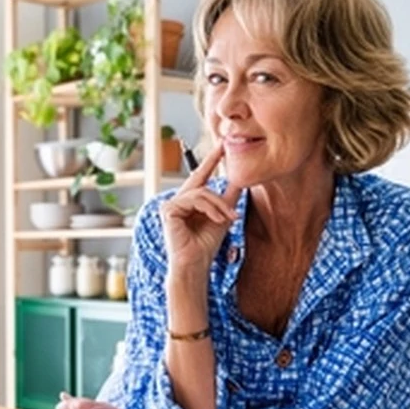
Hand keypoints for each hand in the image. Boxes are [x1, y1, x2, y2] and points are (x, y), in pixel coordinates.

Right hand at [160, 144, 242, 273]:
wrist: (197, 264)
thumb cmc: (207, 244)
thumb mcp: (223, 215)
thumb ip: (229, 197)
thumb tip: (241, 179)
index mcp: (189, 202)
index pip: (201, 177)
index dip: (211, 160)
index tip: (222, 144)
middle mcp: (178, 200)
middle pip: (201, 180)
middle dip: (212, 161)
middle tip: (224, 145)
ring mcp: (171, 204)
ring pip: (201, 191)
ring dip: (219, 204)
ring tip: (229, 218)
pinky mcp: (168, 210)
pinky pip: (194, 199)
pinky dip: (209, 209)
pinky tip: (218, 220)